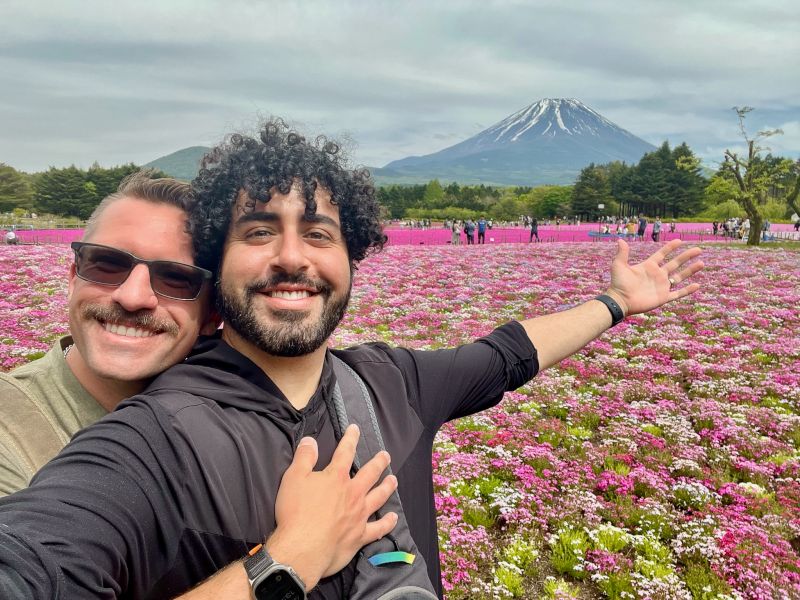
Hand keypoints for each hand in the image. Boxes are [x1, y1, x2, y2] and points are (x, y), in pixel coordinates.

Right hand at [267, 425, 397, 589]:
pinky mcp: (360, 535)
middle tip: (386, 456)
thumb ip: (304, 457)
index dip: (351, 438)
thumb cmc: (296, 512)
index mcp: (337, 477)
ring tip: (393, 480)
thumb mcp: (293, 478)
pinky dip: (387, 523)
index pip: (346, 452)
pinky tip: (393, 517)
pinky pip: (378, 528)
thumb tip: (311, 440)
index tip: (356, 429)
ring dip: (387, 487)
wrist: (302, 548)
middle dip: (379, 462)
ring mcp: (359, 515)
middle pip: (370, 473)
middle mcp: (353, 493)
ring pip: (379, 497)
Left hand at [605, 238, 702, 315]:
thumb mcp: (619, 266)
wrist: (620, 301)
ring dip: (690, 270)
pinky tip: (697, 285)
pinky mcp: (663, 297)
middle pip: (675, 263)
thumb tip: (621, 240)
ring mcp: (661, 286)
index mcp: (649, 266)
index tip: (680, 241)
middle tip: (698, 249)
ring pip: (680, 277)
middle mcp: (657, 275)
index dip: (670, 248)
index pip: (662, 254)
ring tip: (701, 263)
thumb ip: (622, 254)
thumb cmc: (618, 284)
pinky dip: (687, 290)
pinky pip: (678, 293)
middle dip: (687, 256)